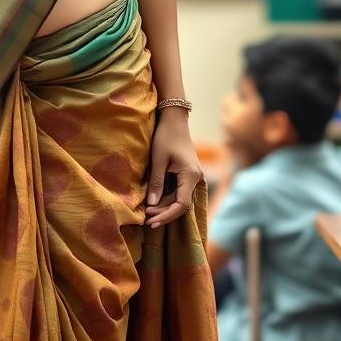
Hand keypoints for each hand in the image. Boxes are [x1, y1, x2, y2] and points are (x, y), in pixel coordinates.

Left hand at [145, 109, 202, 228]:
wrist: (174, 120)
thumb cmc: (165, 136)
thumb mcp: (158, 159)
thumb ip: (156, 183)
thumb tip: (151, 205)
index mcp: (190, 176)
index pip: (182, 205)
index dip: (167, 216)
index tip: (151, 221)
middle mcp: (195, 178)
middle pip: (181, 204)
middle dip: (163, 213)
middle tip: (145, 219)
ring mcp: (192, 176)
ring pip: (179, 198)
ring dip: (164, 206)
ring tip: (147, 212)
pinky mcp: (187, 174)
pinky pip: (178, 191)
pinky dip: (166, 197)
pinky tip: (154, 202)